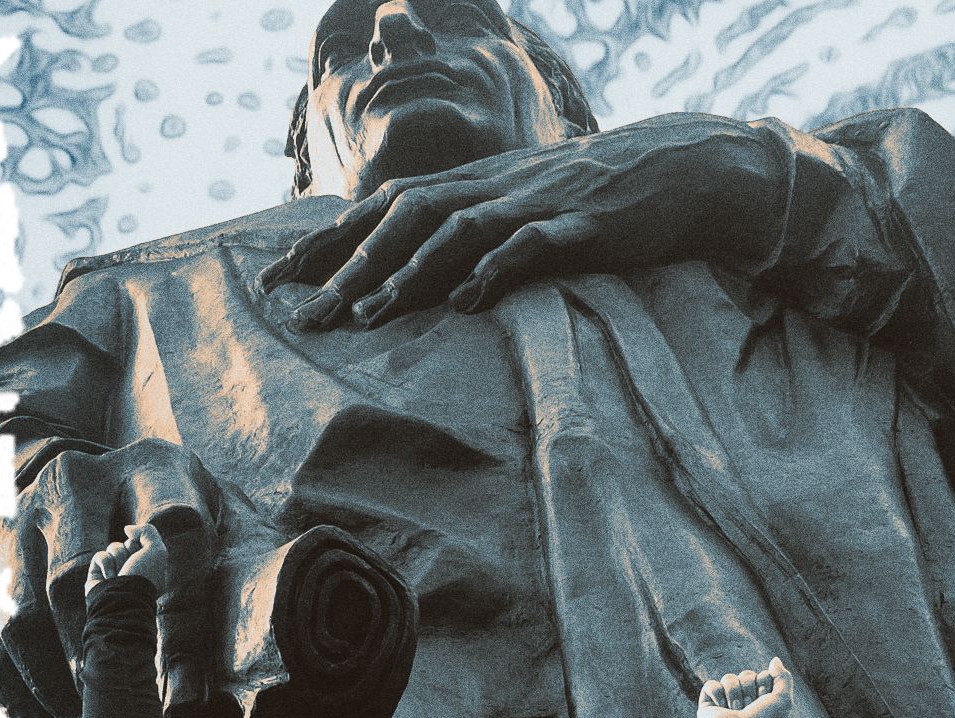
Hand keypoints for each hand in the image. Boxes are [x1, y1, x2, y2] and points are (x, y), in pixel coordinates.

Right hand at [85, 523, 172, 597]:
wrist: (122, 598)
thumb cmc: (143, 576)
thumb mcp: (157, 550)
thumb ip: (147, 531)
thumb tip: (127, 529)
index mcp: (149, 566)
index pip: (142, 541)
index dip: (141, 543)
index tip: (142, 555)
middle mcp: (133, 569)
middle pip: (128, 543)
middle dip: (129, 550)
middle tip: (131, 565)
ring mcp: (115, 572)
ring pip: (113, 548)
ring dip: (118, 557)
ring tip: (120, 574)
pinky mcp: (98, 575)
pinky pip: (100, 555)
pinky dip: (105, 563)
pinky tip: (109, 577)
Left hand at [259, 114, 789, 330]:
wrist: (677, 167)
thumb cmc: (594, 195)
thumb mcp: (522, 204)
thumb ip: (471, 228)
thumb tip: (422, 272)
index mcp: (472, 184)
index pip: (382, 207)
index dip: (327, 240)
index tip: (277, 277)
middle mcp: (491, 187)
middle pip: (404, 217)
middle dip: (350, 263)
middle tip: (307, 311)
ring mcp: (533, 202)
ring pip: (457, 230)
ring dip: (408, 271)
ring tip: (369, 313)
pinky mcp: (578, 224)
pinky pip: (529, 244)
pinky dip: (493, 268)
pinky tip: (466, 300)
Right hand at [696, 658, 792, 717]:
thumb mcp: (783, 700)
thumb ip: (783, 677)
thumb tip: (774, 659)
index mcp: (761, 702)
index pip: (762, 675)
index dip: (763, 685)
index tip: (763, 701)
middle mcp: (744, 701)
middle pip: (746, 674)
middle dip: (749, 689)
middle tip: (748, 707)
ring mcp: (725, 701)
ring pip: (729, 678)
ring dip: (734, 693)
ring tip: (734, 710)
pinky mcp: (708, 703)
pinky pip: (711, 685)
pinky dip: (717, 694)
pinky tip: (720, 708)